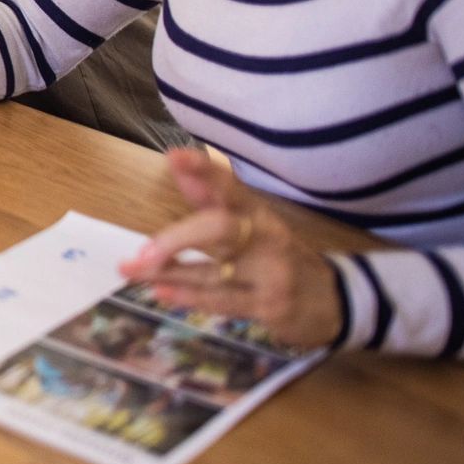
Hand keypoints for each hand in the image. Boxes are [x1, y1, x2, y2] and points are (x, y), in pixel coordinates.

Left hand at [119, 148, 343, 347]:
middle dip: (178, 238)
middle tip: (142, 250)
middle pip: (220, 229)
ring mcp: (270, 274)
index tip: (175, 157)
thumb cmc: (277, 255)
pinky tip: (161, 290)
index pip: (230, 186)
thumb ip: (209, 196)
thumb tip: (175, 160)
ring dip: (169, 271)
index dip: (204, 172)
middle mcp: (265, 238)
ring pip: (214, 271)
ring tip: (130, 268)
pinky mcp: (270, 306)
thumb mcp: (250, 222)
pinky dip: (189, 297)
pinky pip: (223, 301)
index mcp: (256, 212)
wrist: (334, 301)